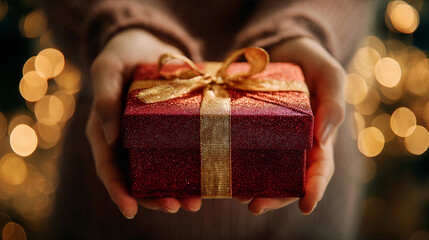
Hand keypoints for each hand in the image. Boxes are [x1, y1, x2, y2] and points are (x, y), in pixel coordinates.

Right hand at [86, 29, 201, 218]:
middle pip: (137, 180)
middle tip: (175, 206)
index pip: (108, 168)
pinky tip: (207, 181)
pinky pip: (180, 156)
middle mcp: (128, 142)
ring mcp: (150, 140)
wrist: (149, 44)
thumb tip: (109, 136)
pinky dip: (191, 171)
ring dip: (176, 191)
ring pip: (160, 174)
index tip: (131, 210)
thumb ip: (105, 98)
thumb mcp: (109, 68)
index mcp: (105, 132)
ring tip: (195, 202)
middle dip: (154, 198)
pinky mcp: (172, 132)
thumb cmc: (123, 54)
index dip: (118, 191)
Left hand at [243, 37, 344, 214]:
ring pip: (267, 173)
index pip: (321, 168)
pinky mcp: (253, 131)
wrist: (285, 49)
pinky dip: (238, 167)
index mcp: (320, 137)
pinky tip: (225, 175)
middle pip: (290, 180)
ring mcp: (274, 140)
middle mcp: (296, 145)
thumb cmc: (312, 62)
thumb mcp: (329, 75)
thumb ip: (333, 103)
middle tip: (255, 206)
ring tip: (237, 197)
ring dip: (254, 189)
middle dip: (276, 198)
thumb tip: (323, 137)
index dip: (315, 189)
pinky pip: (247, 152)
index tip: (306, 206)